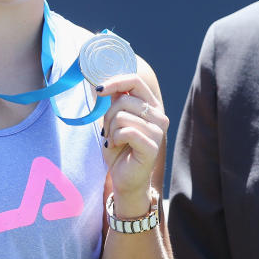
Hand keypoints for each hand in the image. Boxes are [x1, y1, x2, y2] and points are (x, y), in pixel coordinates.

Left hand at [96, 74, 168, 216]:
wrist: (125, 178)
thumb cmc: (119, 148)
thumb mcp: (114, 120)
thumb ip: (115, 101)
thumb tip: (104, 82)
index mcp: (151, 106)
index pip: (135, 81)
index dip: (115, 81)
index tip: (99, 89)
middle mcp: (159, 116)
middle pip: (125, 100)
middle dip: (108, 115)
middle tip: (107, 130)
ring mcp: (158, 131)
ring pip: (123, 116)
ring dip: (110, 129)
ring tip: (113, 140)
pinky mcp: (152, 146)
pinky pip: (126, 131)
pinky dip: (114, 138)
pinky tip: (115, 146)